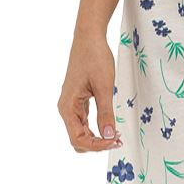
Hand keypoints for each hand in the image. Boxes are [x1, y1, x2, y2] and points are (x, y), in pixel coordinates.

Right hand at [57, 28, 122, 151]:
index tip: (115, 141)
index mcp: (68, 107)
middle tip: (117, 140)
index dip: (97, 145)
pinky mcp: (77, 100)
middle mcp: (66, 108)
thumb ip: (106, 113)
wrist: (89, 37)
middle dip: (96, 144)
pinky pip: (83, 121)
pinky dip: (95, 128)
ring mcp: (71, 104)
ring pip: (80, 132)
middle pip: (77, 139)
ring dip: (97, 137)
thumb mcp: (104, 87)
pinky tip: (110, 125)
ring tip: (116, 135)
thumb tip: (109, 136)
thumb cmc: (95, 58)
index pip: (78, 138)